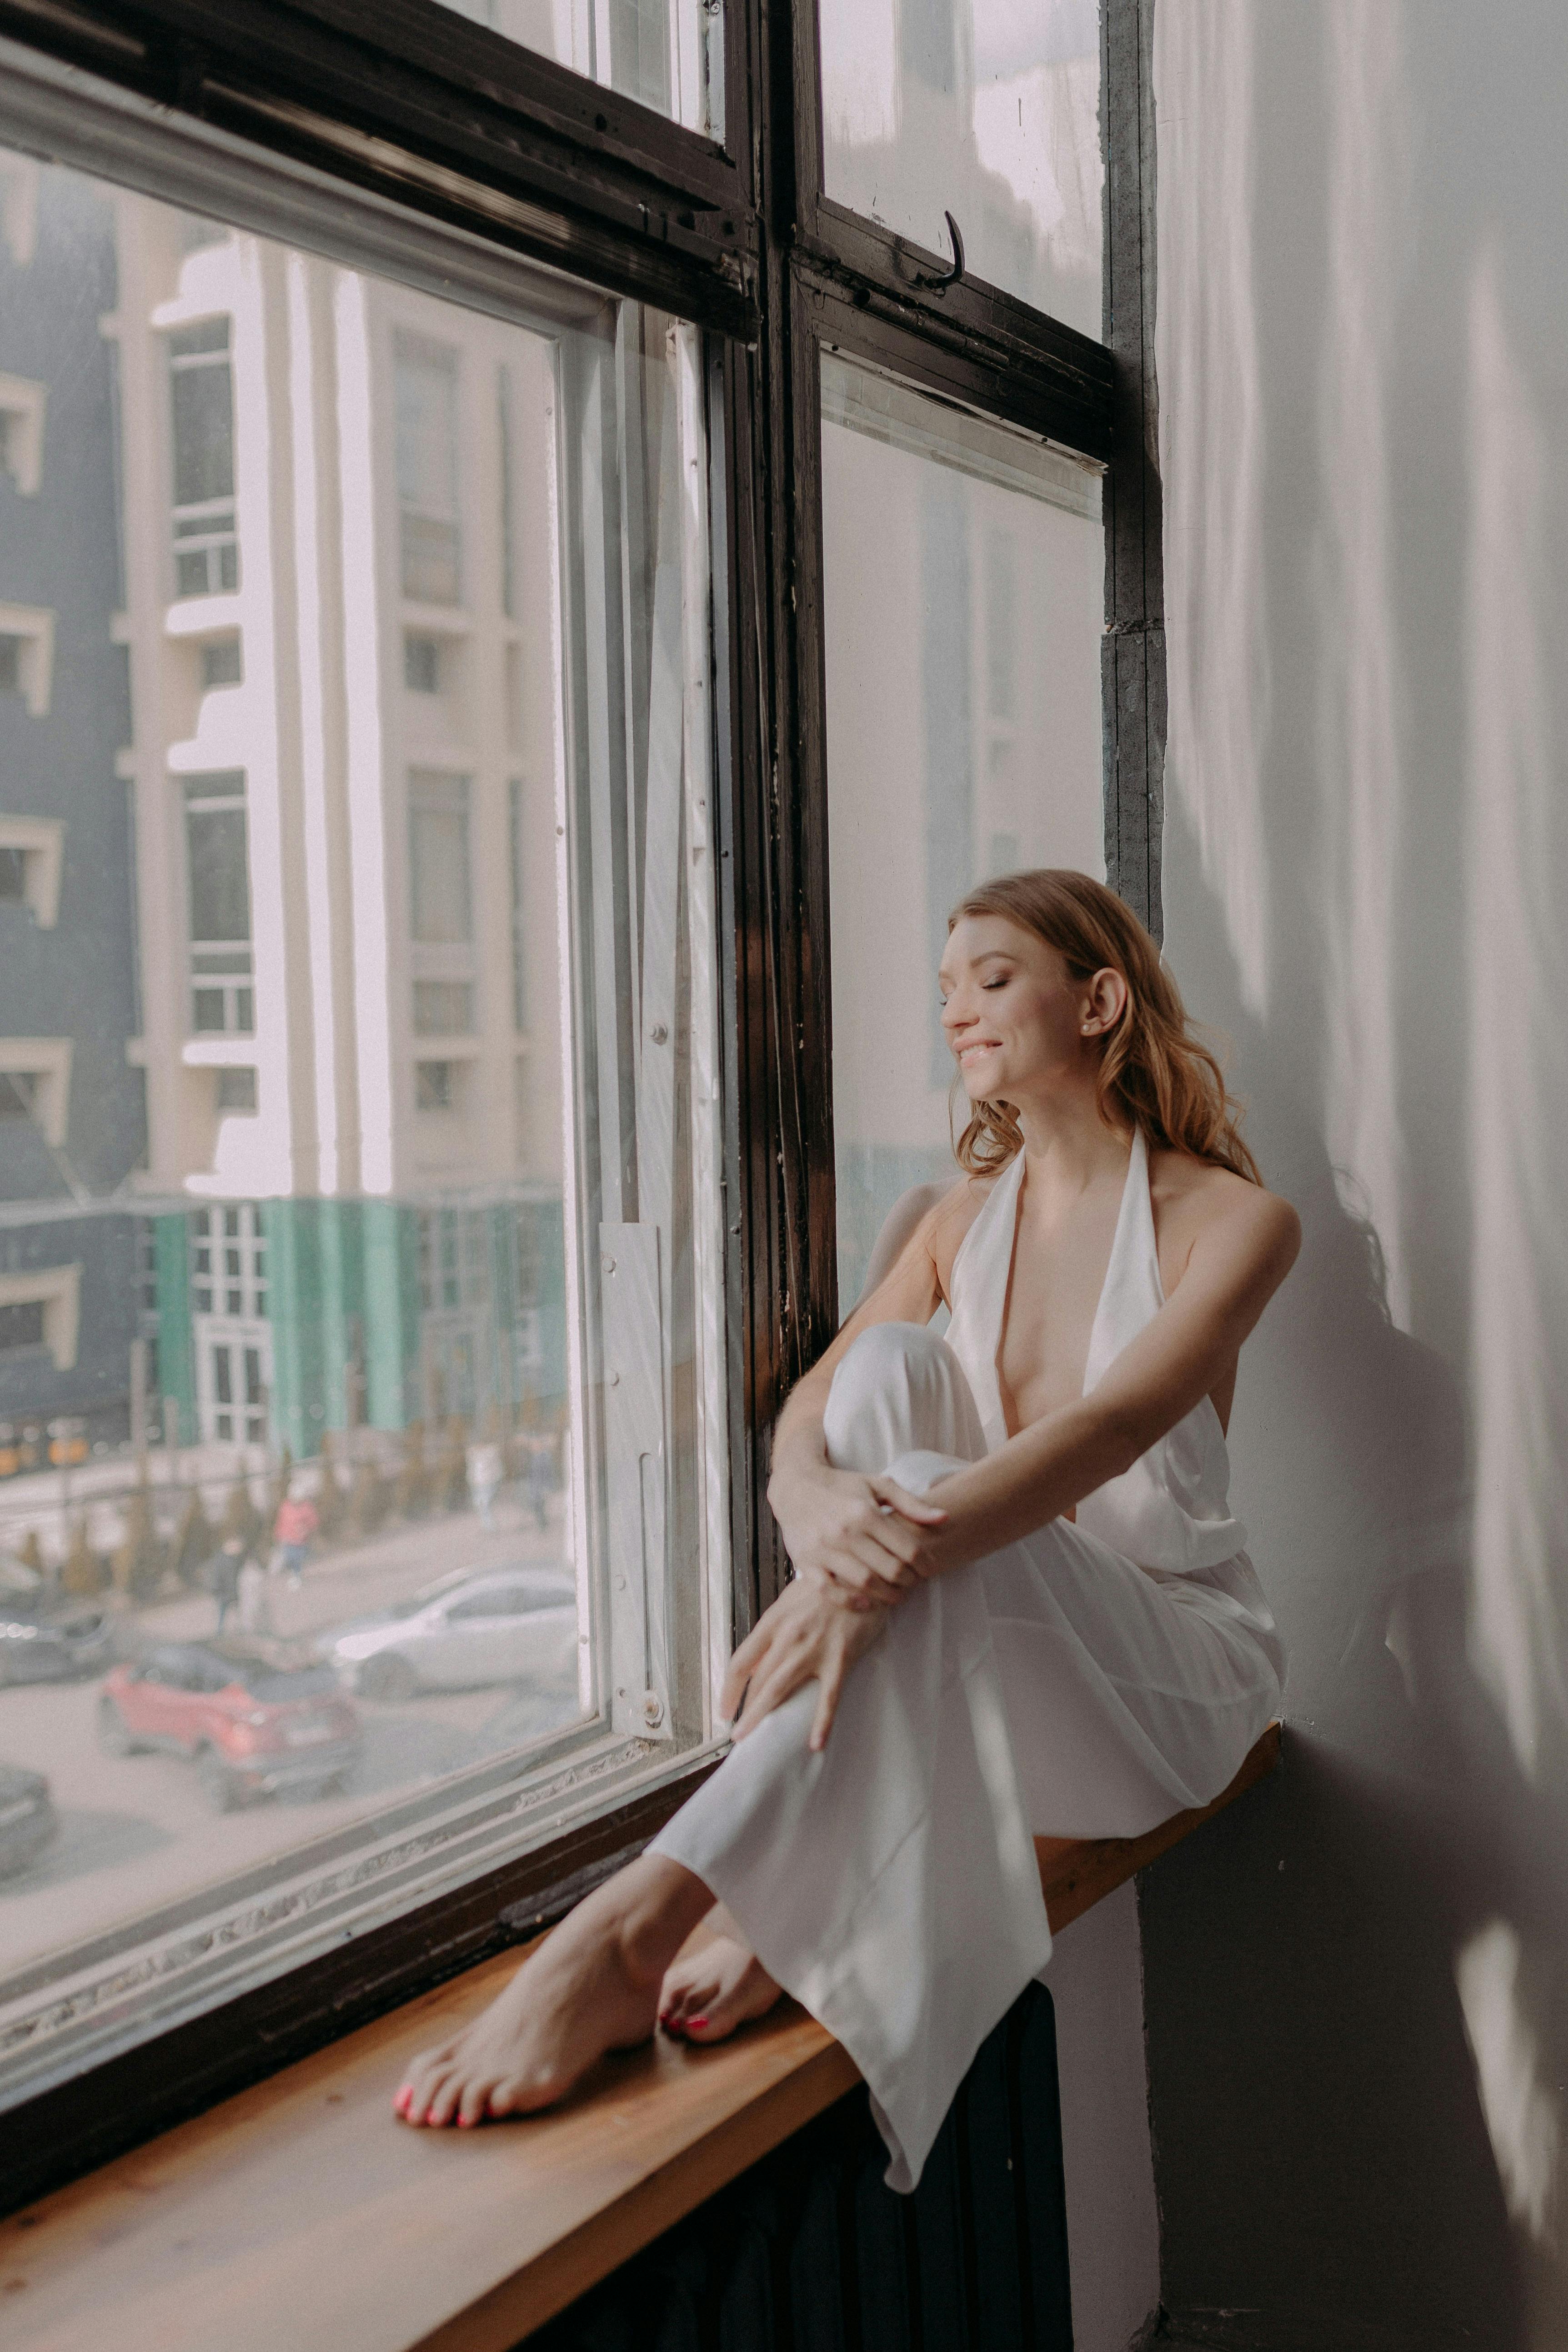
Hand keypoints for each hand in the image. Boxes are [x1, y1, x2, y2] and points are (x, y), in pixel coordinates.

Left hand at [722, 1579, 890, 1751]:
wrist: (864, 1573)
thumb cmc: (829, 1585)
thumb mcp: (792, 1601)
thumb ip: (775, 1630)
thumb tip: (758, 1662)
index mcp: (774, 1621)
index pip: (741, 1662)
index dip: (728, 1689)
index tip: (724, 1708)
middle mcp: (788, 1637)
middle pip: (757, 1681)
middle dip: (744, 1710)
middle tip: (737, 1734)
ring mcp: (814, 1649)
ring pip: (780, 1690)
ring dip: (762, 1717)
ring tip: (751, 1738)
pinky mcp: (840, 1658)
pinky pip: (828, 1697)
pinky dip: (822, 1723)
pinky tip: (815, 1743)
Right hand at [766, 1458, 946, 1605]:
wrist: (796, 1487)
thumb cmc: (842, 1486)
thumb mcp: (877, 1486)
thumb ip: (911, 1504)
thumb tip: (944, 1518)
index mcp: (865, 1512)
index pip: (907, 1548)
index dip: (925, 1563)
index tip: (929, 1568)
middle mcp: (845, 1531)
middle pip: (890, 1569)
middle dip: (909, 1581)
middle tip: (914, 1582)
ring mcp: (824, 1549)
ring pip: (864, 1583)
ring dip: (887, 1595)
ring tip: (897, 1595)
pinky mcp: (807, 1563)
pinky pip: (831, 1591)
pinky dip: (851, 1602)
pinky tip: (867, 1603)